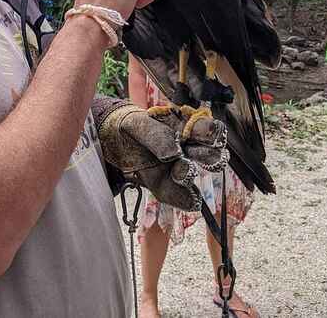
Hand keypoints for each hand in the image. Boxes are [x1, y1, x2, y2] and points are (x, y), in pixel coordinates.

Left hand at [93, 97, 224, 211]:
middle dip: (207, 156)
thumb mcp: (139, 124)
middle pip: (210, 155)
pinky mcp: (167, 187)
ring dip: (189, 175)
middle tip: (192, 152)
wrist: (112, 142)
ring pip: (194, 176)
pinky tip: (190, 201)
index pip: (210, 130)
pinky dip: (185, 200)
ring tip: (178, 173)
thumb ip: (156, 135)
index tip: (209, 136)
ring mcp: (179, 169)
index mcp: (186, 127)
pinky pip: (180, 197)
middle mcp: (188, 149)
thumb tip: (174, 154)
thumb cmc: (132, 127)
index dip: (213, 134)